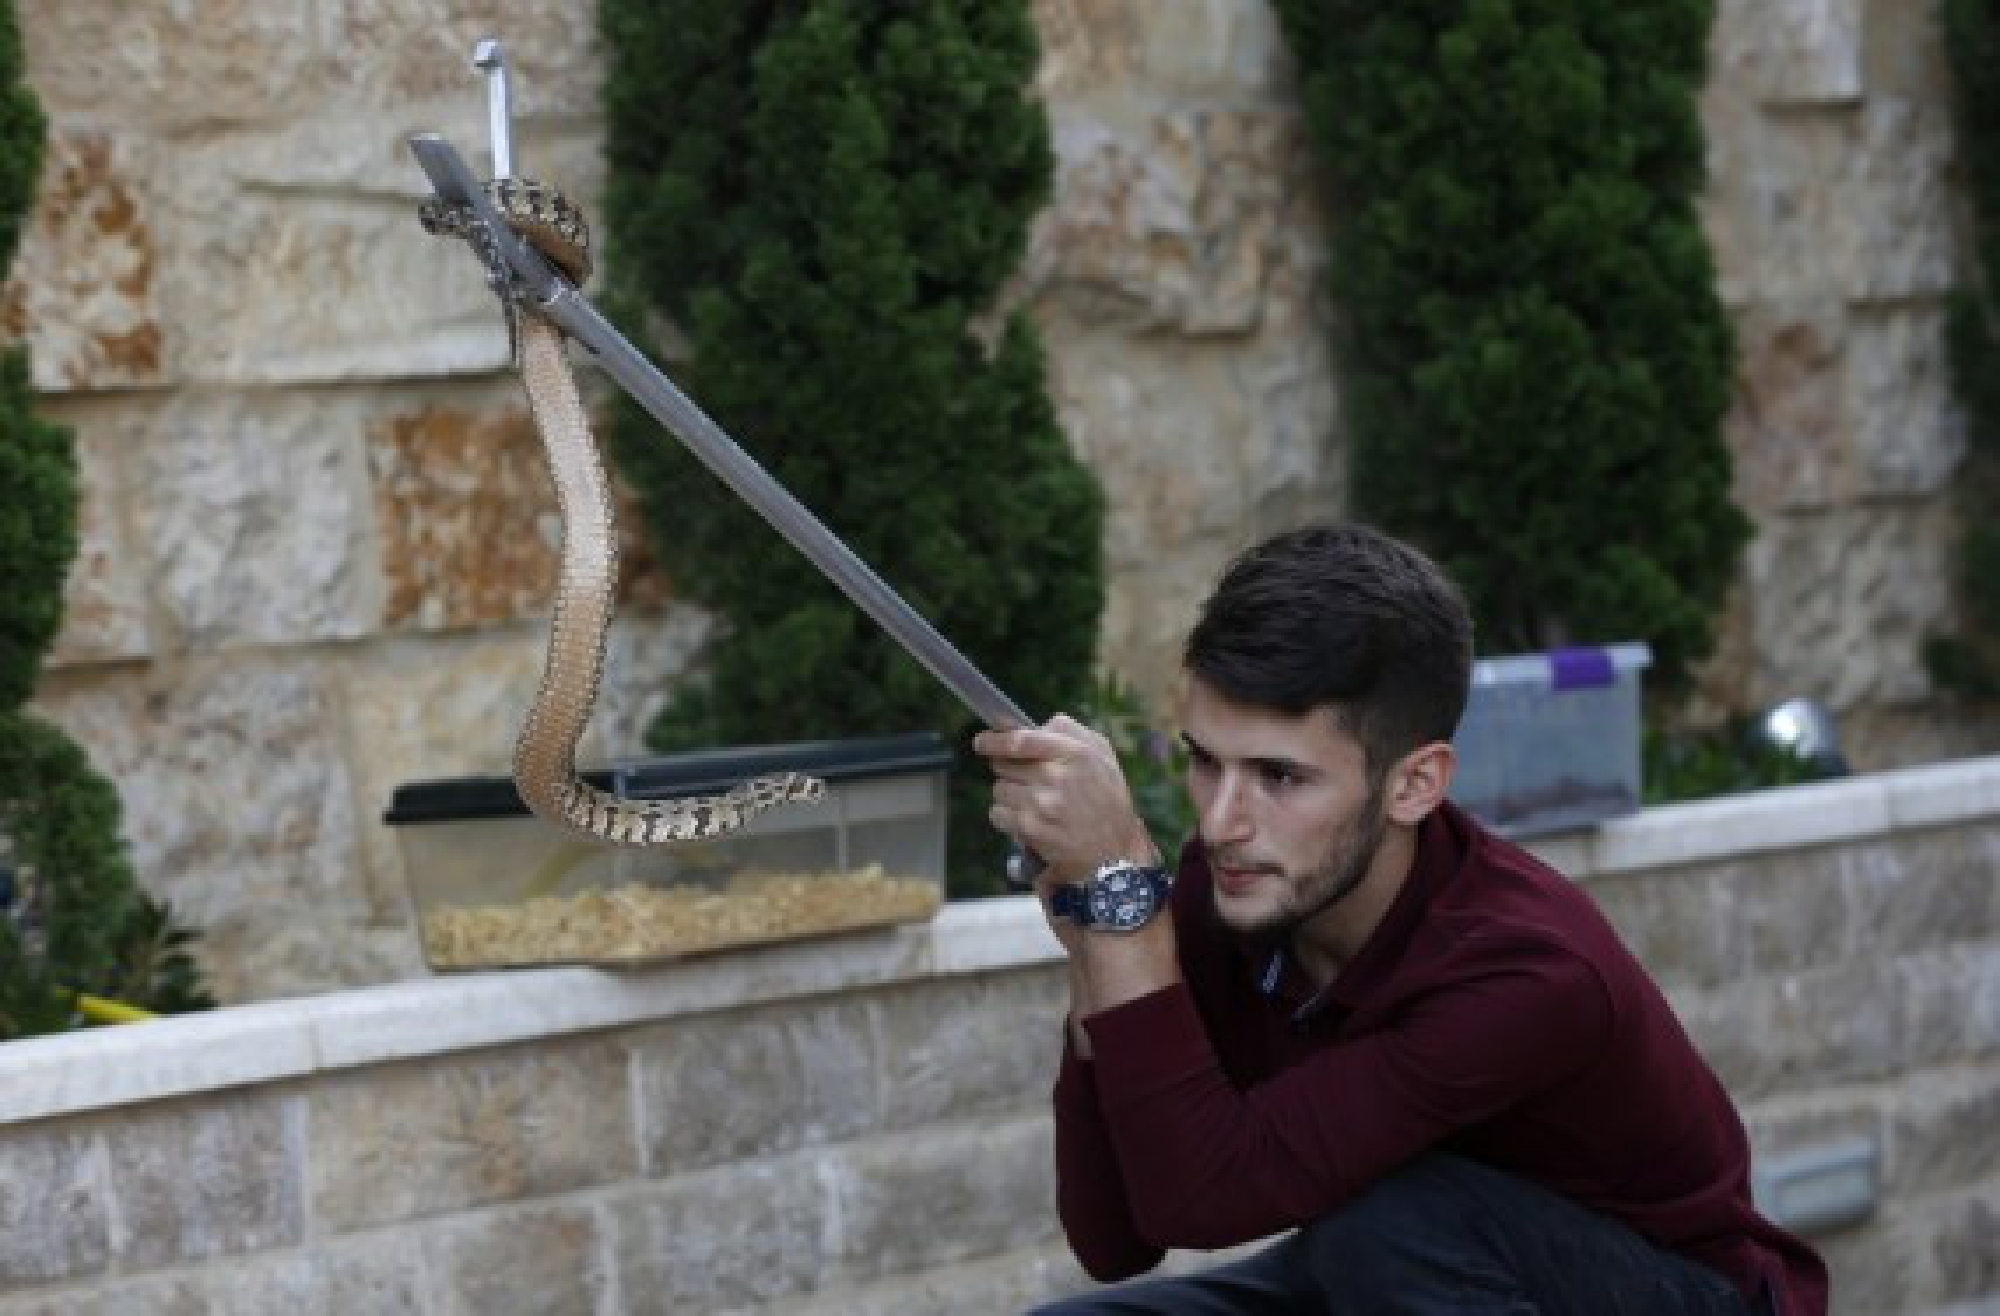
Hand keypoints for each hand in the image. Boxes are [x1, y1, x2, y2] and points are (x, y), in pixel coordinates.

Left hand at [973, 714, 1157, 879]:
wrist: (1113, 850)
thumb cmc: (1106, 798)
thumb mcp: (1101, 754)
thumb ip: (1069, 732)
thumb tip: (1033, 725)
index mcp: (1075, 753)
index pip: (1022, 740)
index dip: (996, 740)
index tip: (981, 741)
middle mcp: (1057, 777)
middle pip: (1004, 764)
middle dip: (1008, 770)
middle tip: (1026, 780)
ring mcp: (1042, 804)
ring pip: (1000, 789)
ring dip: (1009, 795)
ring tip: (1034, 803)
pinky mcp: (1031, 829)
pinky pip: (998, 814)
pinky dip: (1006, 817)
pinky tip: (1027, 820)